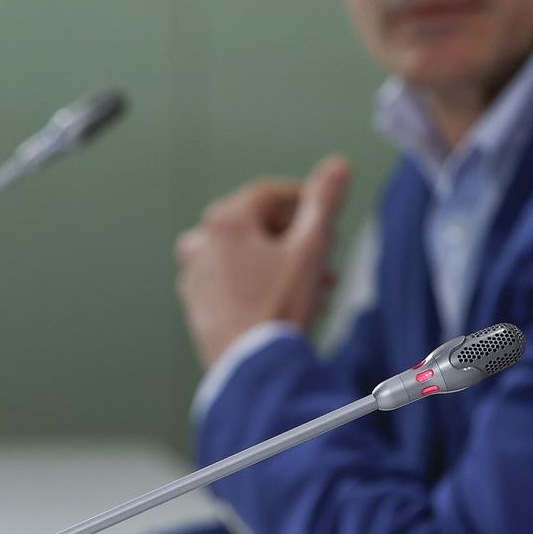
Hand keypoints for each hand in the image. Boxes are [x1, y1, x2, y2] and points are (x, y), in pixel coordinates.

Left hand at [176, 156, 352, 367]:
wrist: (251, 368)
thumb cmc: (279, 308)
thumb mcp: (310, 249)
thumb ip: (324, 202)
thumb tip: (338, 165)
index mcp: (225, 220)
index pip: (271, 195)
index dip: (305, 202)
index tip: (327, 218)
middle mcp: (201, 241)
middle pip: (258, 226)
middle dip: (298, 240)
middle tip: (326, 257)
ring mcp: (195, 274)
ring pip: (248, 256)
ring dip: (284, 264)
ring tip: (317, 287)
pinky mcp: (197, 303)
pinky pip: (233, 281)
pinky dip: (260, 283)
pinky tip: (289, 304)